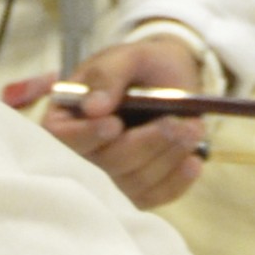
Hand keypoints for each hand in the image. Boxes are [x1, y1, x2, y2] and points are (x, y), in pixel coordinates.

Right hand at [8, 32, 209, 208]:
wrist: (172, 78)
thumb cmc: (142, 65)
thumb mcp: (126, 57)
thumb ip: (107, 75)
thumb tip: (92, 107)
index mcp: (68, 117)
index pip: (61, 138)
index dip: (85, 136)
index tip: (114, 124)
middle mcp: (84, 151)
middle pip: (104, 164)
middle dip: (144, 143)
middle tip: (176, 122)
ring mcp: (111, 174)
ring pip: (132, 183)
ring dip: (167, 157)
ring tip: (194, 129)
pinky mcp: (137, 189)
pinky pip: (152, 197)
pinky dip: (175, 181)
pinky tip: (194, 160)